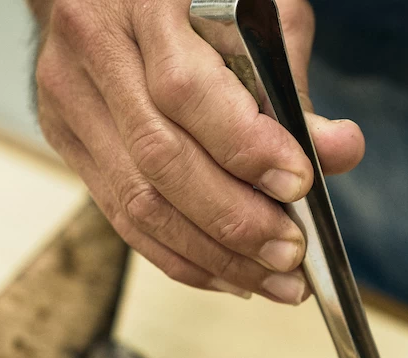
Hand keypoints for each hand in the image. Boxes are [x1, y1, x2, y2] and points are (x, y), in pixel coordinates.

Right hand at [32, 0, 363, 302]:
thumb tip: (339, 151)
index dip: (246, 148)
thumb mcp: (260, 18)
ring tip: (277, 280)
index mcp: (143, 4)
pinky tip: (234, 276)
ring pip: (139, 202)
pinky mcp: (68, 139)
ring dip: (217, 255)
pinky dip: (185, 258)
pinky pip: (124, 218)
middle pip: (160, 159)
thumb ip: (293, 85)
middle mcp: (96, 49)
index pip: (185, 90)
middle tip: (293, 253)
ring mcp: (72, 98)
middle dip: (236, 221)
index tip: (299, 184)